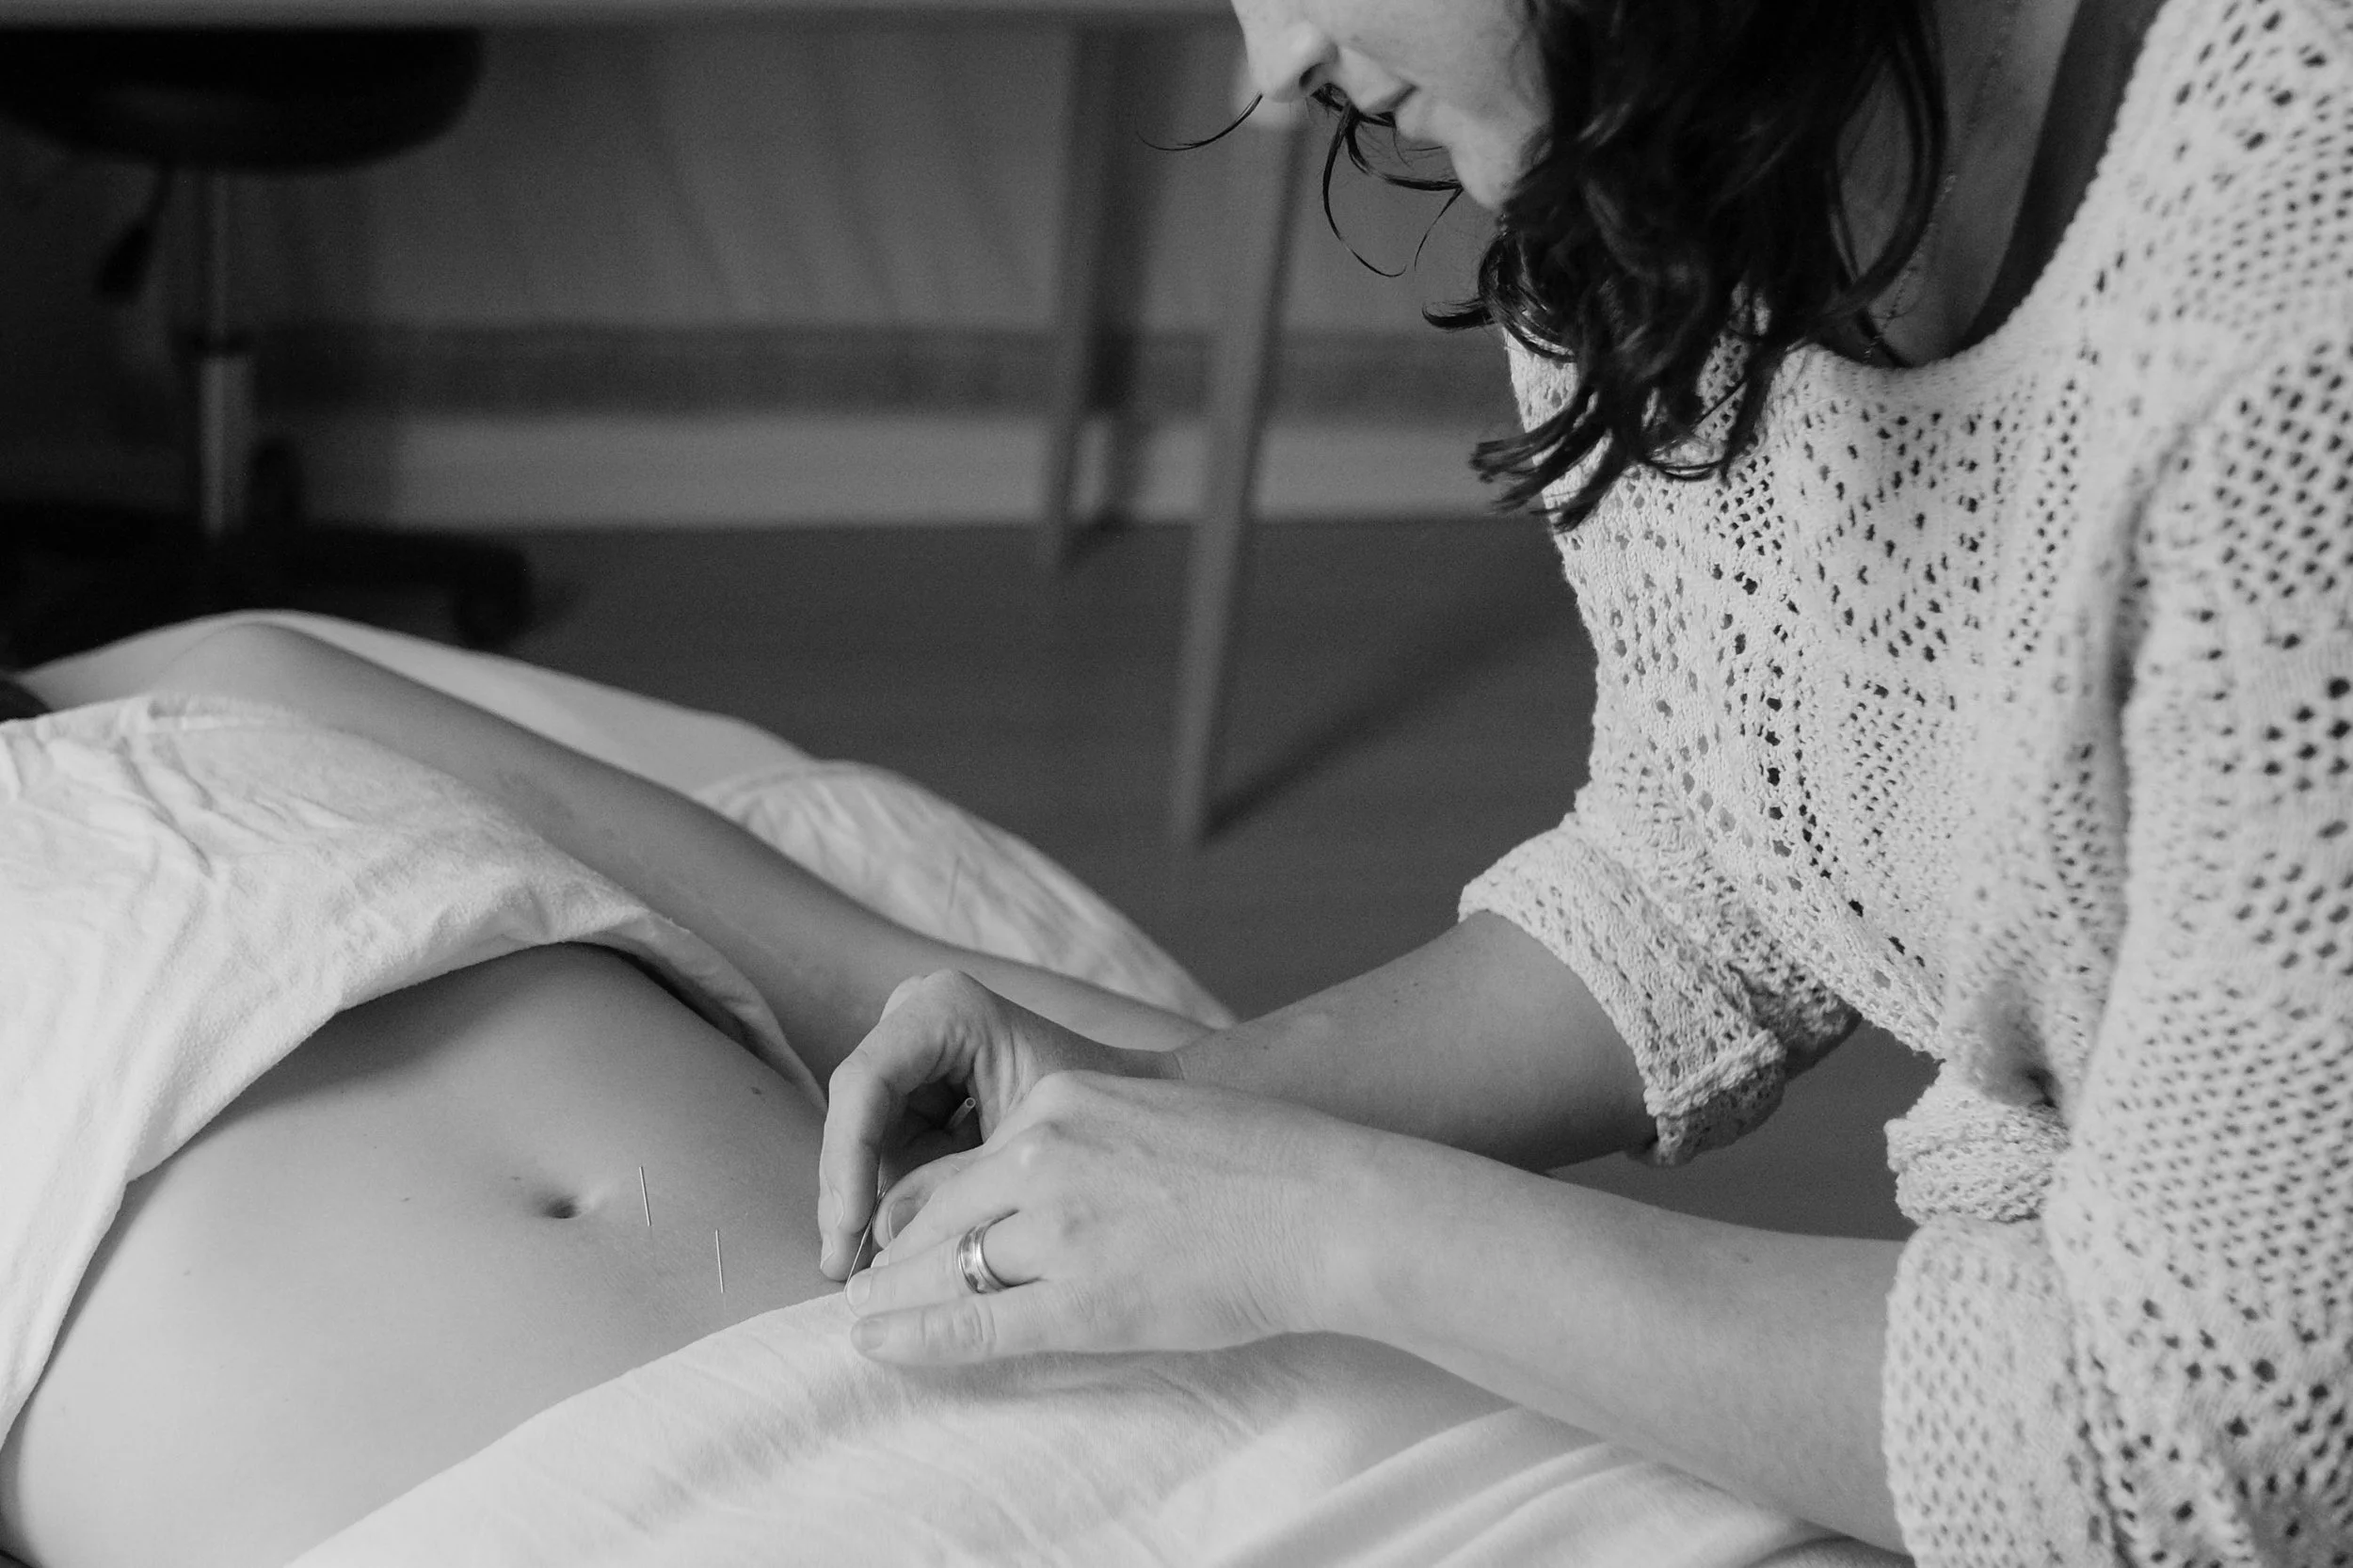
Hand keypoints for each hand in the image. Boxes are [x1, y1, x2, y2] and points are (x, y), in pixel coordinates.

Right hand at [816, 969, 1173, 1277]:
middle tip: (840, 1267)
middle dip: (847, 1191)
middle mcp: (915, 1016)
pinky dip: (884, 1200)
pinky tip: (878, 1253)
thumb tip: (877, 1236)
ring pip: (862, 1138)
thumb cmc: (1097, 1124)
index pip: (868, 1083)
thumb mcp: (1022, 1153)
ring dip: (859, 1204)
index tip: (850, 1226)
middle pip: (856, 1113)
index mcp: (944, 1008)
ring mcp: (909, 1051)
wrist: (1139, 1116)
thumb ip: (951, 1188)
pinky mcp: (913, 1090)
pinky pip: (882, 1150)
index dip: (849, 1157)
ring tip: (853, 1272)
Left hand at [839, 1068, 1372, 1363]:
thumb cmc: (1261, 1165)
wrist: (1324, 1206)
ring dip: (897, 1295)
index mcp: (1063, 1101)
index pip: (964, 1159)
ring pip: (950, 1264)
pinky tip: (875, 1344)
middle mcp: (1046, 1151)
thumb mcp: (1149, 1119)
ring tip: (862, 1317)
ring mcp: (1060, 1227)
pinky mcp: (1082, 1297)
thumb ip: (1084, 1139)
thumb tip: (1036, 1187)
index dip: (922, 1206)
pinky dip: (916, 1337)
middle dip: (894, 1252)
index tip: (897, 1232)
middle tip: (861, 1282)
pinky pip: (978, 1323)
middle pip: (941, 1210)